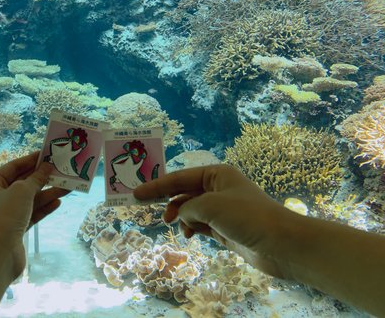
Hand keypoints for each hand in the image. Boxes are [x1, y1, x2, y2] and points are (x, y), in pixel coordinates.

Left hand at [0, 151, 68, 279]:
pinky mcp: (15, 229)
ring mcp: (6, 215)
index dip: (30, 160)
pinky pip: (32, 213)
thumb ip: (36, 179)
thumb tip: (46, 167)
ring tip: (67, 186)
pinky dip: (44, 207)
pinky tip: (58, 201)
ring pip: (30, 199)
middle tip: (60, 170)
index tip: (47, 155)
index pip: (12, 168)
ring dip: (48, 192)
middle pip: (22, 183)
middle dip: (42, 177)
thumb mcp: (22, 191)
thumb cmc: (4, 216)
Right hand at [133, 164, 298, 277]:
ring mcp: (222, 209)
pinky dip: (192, 228)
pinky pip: (200, 224)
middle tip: (141, 205)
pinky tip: (190, 235)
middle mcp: (218, 188)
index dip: (157, 185)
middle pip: (184, 192)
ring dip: (180, 217)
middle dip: (165, 199)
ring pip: (191, 210)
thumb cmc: (246, 216)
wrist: (281, 244)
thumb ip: (188, 208)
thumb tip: (182, 216)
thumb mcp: (211, 206)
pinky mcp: (225, 228)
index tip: (136, 193)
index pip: (180, 178)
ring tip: (172, 224)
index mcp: (217, 174)